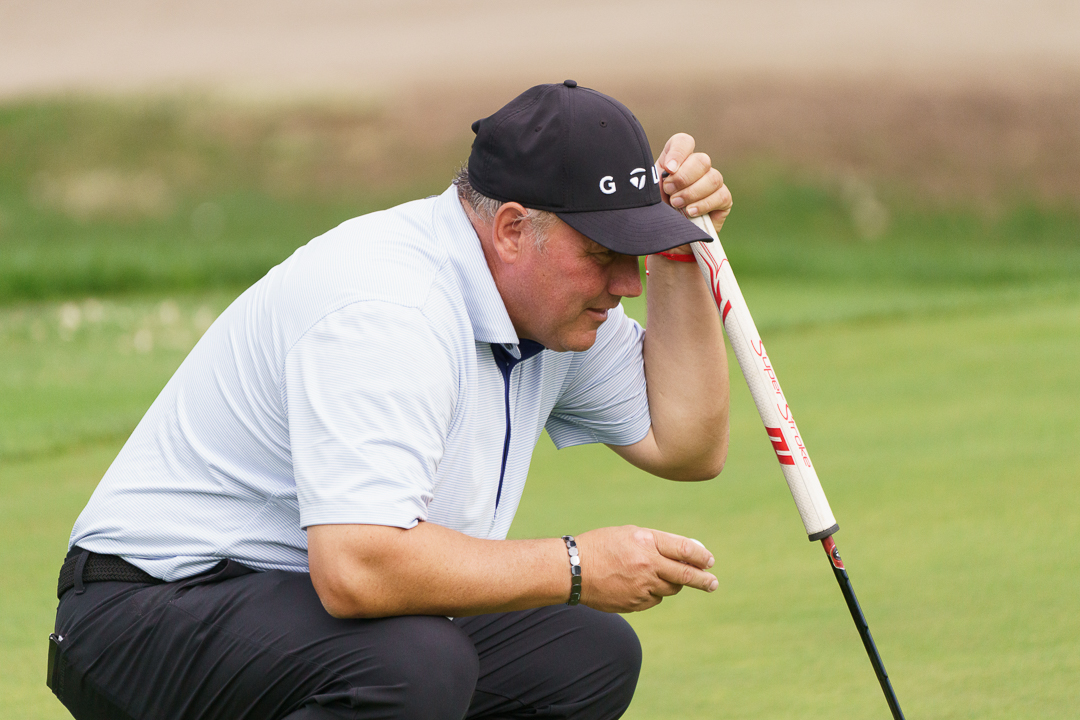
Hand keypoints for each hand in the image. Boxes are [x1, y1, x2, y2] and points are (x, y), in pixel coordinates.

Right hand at [574, 525, 717, 612]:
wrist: (574, 570)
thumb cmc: (602, 546)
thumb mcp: (631, 534)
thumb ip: (659, 542)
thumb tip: (691, 552)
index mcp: (646, 542)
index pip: (685, 550)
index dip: (701, 556)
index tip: (710, 561)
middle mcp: (647, 564)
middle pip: (685, 575)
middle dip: (704, 580)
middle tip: (713, 583)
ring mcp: (642, 586)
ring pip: (670, 589)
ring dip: (672, 584)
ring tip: (661, 577)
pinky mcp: (635, 603)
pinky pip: (654, 599)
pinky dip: (653, 593)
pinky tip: (638, 585)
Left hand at [655, 133, 733, 247]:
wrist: (668, 242)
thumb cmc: (656, 216)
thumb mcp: (649, 196)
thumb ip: (654, 180)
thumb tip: (664, 172)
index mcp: (676, 162)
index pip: (683, 142)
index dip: (678, 152)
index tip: (668, 169)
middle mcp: (697, 169)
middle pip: (701, 159)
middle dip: (683, 177)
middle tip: (669, 192)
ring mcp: (712, 183)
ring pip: (713, 177)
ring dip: (692, 192)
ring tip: (677, 205)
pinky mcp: (723, 199)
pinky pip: (720, 195)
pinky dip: (704, 204)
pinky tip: (691, 212)